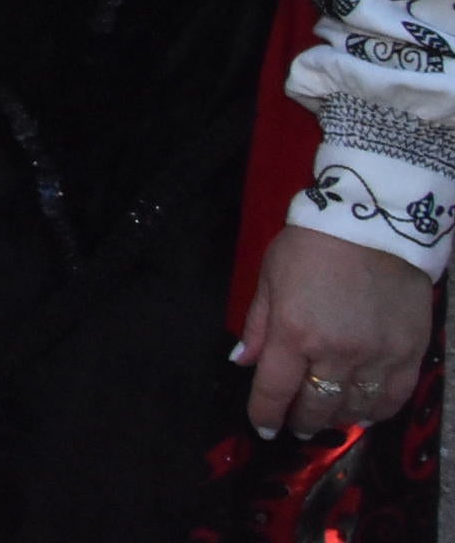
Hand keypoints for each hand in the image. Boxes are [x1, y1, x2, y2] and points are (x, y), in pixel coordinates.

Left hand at [238, 224, 434, 438]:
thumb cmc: (311, 246)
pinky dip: (376, 411)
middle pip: (316, 406)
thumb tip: (242, 363)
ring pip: (355, 408)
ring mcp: (377, 355)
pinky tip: (364, 411)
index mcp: (295, 332)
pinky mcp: (409, 353)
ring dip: (337, 419)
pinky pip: (393, 397)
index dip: (265, 414)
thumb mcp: (269, 278)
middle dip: (301, 421)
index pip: (274, 390)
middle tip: (296, 425)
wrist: (372, 224)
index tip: (264, 426)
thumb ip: (258, 326)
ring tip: (327, 418)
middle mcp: (336, 351)